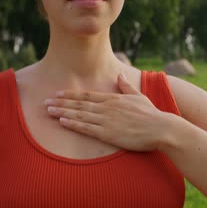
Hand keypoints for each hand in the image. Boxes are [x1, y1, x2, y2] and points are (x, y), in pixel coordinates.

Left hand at [44, 73, 172, 151]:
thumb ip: (126, 86)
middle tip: (45, 102)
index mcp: (113, 99)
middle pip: (79, 104)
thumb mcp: (138, 96)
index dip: (70, 95)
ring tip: (48, 111)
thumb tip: (120, 74)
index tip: (57, 94)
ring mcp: (106, 120)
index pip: (87, 96)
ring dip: (63, 112)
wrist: (161, 128)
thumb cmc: (151, 114)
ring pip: (79, 115)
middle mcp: (106, 107)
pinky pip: (87, 128)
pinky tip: (63, 121)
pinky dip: (74, 124)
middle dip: (61, 103)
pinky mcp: (108, 133)